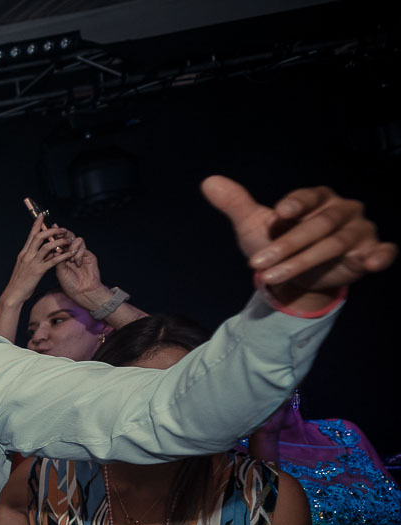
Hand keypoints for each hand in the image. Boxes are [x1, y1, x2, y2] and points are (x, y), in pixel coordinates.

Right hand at [0, 217, 76, 304]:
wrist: (13, 294)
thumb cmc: (20, 282)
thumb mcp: (27, 267)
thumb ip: (37, 257)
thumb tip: (49, 251)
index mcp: (23, 253)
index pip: (31, 235)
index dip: (37, 224)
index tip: (42, 215)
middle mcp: (27, 255)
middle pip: (39, 237)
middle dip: (52, 230)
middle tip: (62, 229)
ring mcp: (32, 263)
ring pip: (47, 246)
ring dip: (59, 241)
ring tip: (68, 240)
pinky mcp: (38, 271)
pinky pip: (53, 261)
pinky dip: (63, 256)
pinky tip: (71, 254)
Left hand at [55, 237, 112, 307]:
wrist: (83, 291)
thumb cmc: (69, 284)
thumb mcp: (59, 271)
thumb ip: (57, 258)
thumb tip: (52, 246)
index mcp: (61, 256)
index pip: (57, 242)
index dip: (53, 236)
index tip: (48, 231)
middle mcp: (70, 253)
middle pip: (68, 236)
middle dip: (63, 234)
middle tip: (59, 235)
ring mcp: (80, 253)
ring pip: (76, 239)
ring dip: (72, 247)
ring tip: (70, 259)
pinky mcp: (88, 254)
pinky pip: (83, 247)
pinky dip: (79, 253)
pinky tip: (77, 263)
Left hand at [203, 177, 395, 308]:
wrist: (294, 277)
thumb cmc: (277, 243)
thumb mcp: (255, 226)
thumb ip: (237, 204)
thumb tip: (208, 182)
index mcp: (317, 198)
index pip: (309, 197)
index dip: (296, 204)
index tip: (279, 214)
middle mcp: (342, 210)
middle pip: (320, 224)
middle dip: (289, 246)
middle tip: (259, 265)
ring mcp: (359, 230)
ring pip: (337, 243)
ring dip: (305, 261)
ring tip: (273, 277)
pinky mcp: (370, 251)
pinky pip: (382, 251)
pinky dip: (379, 255)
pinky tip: (370, 262)